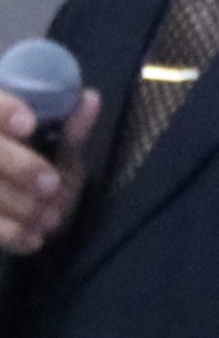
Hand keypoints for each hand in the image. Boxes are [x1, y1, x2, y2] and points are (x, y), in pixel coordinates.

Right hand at [0, 90, 95, 256]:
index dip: (3, 112)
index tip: (28, 124)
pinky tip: (33, 240)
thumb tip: (91, 97)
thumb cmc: (45, 177)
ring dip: (17, 204)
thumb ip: (72, 132)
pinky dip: (10, 233)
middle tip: (51, 185)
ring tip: (50, 218)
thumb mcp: (61, 155)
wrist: (26, 218)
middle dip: (19, 166)